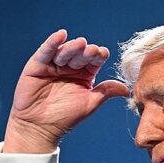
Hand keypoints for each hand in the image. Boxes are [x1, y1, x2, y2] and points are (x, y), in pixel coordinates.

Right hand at [3, 30, 129, 152]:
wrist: (40, 127)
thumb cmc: (66, 117)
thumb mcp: (90, 103)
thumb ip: (106, 92)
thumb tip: (127, 89)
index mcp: (84, 75)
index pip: (93, 62)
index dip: (98, 57)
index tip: (103, 53)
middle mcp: (70, 67)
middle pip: (80, 55)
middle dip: (86, 52)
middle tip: (92, 51)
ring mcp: (53, 65)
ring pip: (64, 52)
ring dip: (72, 47)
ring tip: (80, 44)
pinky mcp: (37, 65)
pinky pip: (45, 52)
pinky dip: (52, 42)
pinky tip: (60, 35)